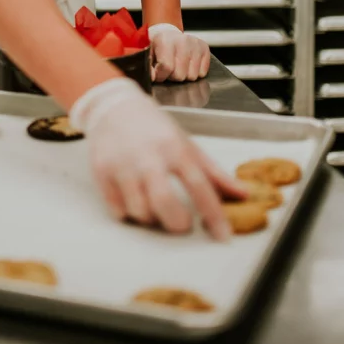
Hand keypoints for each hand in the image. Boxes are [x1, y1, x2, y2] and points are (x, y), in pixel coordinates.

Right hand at [70, 78, 246, 239]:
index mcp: (173, 148)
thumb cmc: (154, 128)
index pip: (199, 185)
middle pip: (164, 203)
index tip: (223, 236)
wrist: (113, 107)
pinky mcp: (101, 172)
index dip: (213, 214)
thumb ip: (214, 172)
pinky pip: (118, 210)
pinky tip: (134, 199)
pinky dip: (129, 212)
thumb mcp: (186, 143)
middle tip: (181, 222)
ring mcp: (122, 165)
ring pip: (140, 211)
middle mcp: (147, 157)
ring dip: (151, 217)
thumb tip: (243, 193)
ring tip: (155, 205)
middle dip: (176, 222)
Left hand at [149, 24, 210, 82]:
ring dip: (183, 75)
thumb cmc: (157, 46)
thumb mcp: (147, 54)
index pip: (167, 68)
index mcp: (165, 40)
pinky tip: (187, 64)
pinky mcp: (205, 48)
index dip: (161, 75)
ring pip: (192, 76)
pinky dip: (194, 72)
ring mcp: (195, 44)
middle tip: (169, 68)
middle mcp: (183, 40)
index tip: (158, 72)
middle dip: (172, 76)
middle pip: (180, 75)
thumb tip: (152, 78)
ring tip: (177, 65)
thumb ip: (147, 67)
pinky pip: (202, 73)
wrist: (168, 35)